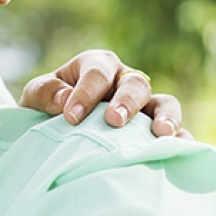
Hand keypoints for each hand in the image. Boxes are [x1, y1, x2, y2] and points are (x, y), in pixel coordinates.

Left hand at [18, 49, 188, 137]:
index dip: (85, 94)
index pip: (96, 74)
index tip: (71, 117)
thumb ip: (45, 92)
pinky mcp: (155, 128)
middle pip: (135, 83)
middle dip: (126, 102)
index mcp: (96, 65)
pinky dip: (180, 139)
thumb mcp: (36, 94)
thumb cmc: (47, 104)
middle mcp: (124, 80)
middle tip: (113, 121)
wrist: (53, 127)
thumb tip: (64, 100)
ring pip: (164, 102)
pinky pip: (175, 132)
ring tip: (160, 134)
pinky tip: (179, 149)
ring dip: (165, 117)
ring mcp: (144, 104)